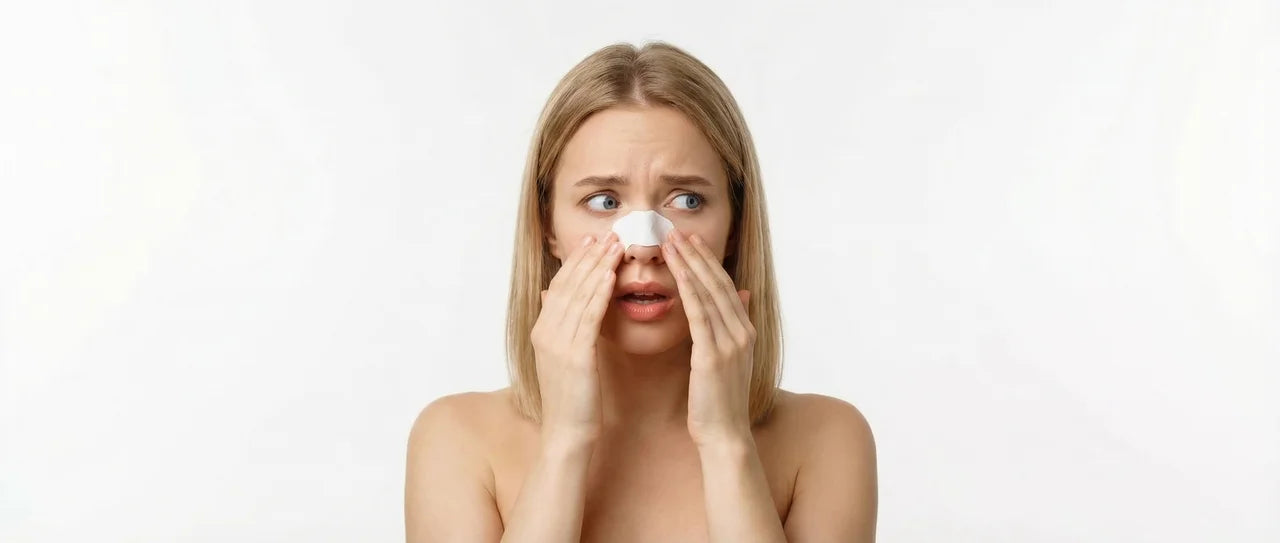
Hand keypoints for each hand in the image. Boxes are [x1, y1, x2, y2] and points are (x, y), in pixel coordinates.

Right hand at [530, 231, 623, 446]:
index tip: (593, 240)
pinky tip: (612, 276)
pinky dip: (600, 293)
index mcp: (543, 331)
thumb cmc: (573, 400)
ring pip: (579, 295)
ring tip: (615, 245)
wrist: (568, 434)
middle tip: (608, 233)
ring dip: (598, 267)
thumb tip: (554, 298)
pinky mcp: (575, 356)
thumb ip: (562, 327)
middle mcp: (546, 332)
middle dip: (589, 257)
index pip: (561, 286)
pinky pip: (589, 317)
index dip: (577, 261)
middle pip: (569, 284)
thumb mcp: (563, 359)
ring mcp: (558, 343)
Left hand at [662, 228, 754, 448]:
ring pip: (708, 294)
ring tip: (672, 242)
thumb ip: (734, 325)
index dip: (707, 260)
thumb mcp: (730, 358)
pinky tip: (675, 274)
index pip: (723, 286)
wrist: (725, 435)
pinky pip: (699, 316)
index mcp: (745, 331)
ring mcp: (730, 343)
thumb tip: (743, 293)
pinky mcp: (713, 356)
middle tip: (677, 229)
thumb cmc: (719, 401)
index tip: (691, 239)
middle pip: (717, 283)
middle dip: (697, 254)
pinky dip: (688, 291)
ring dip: (689, 264)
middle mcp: (742, 332)